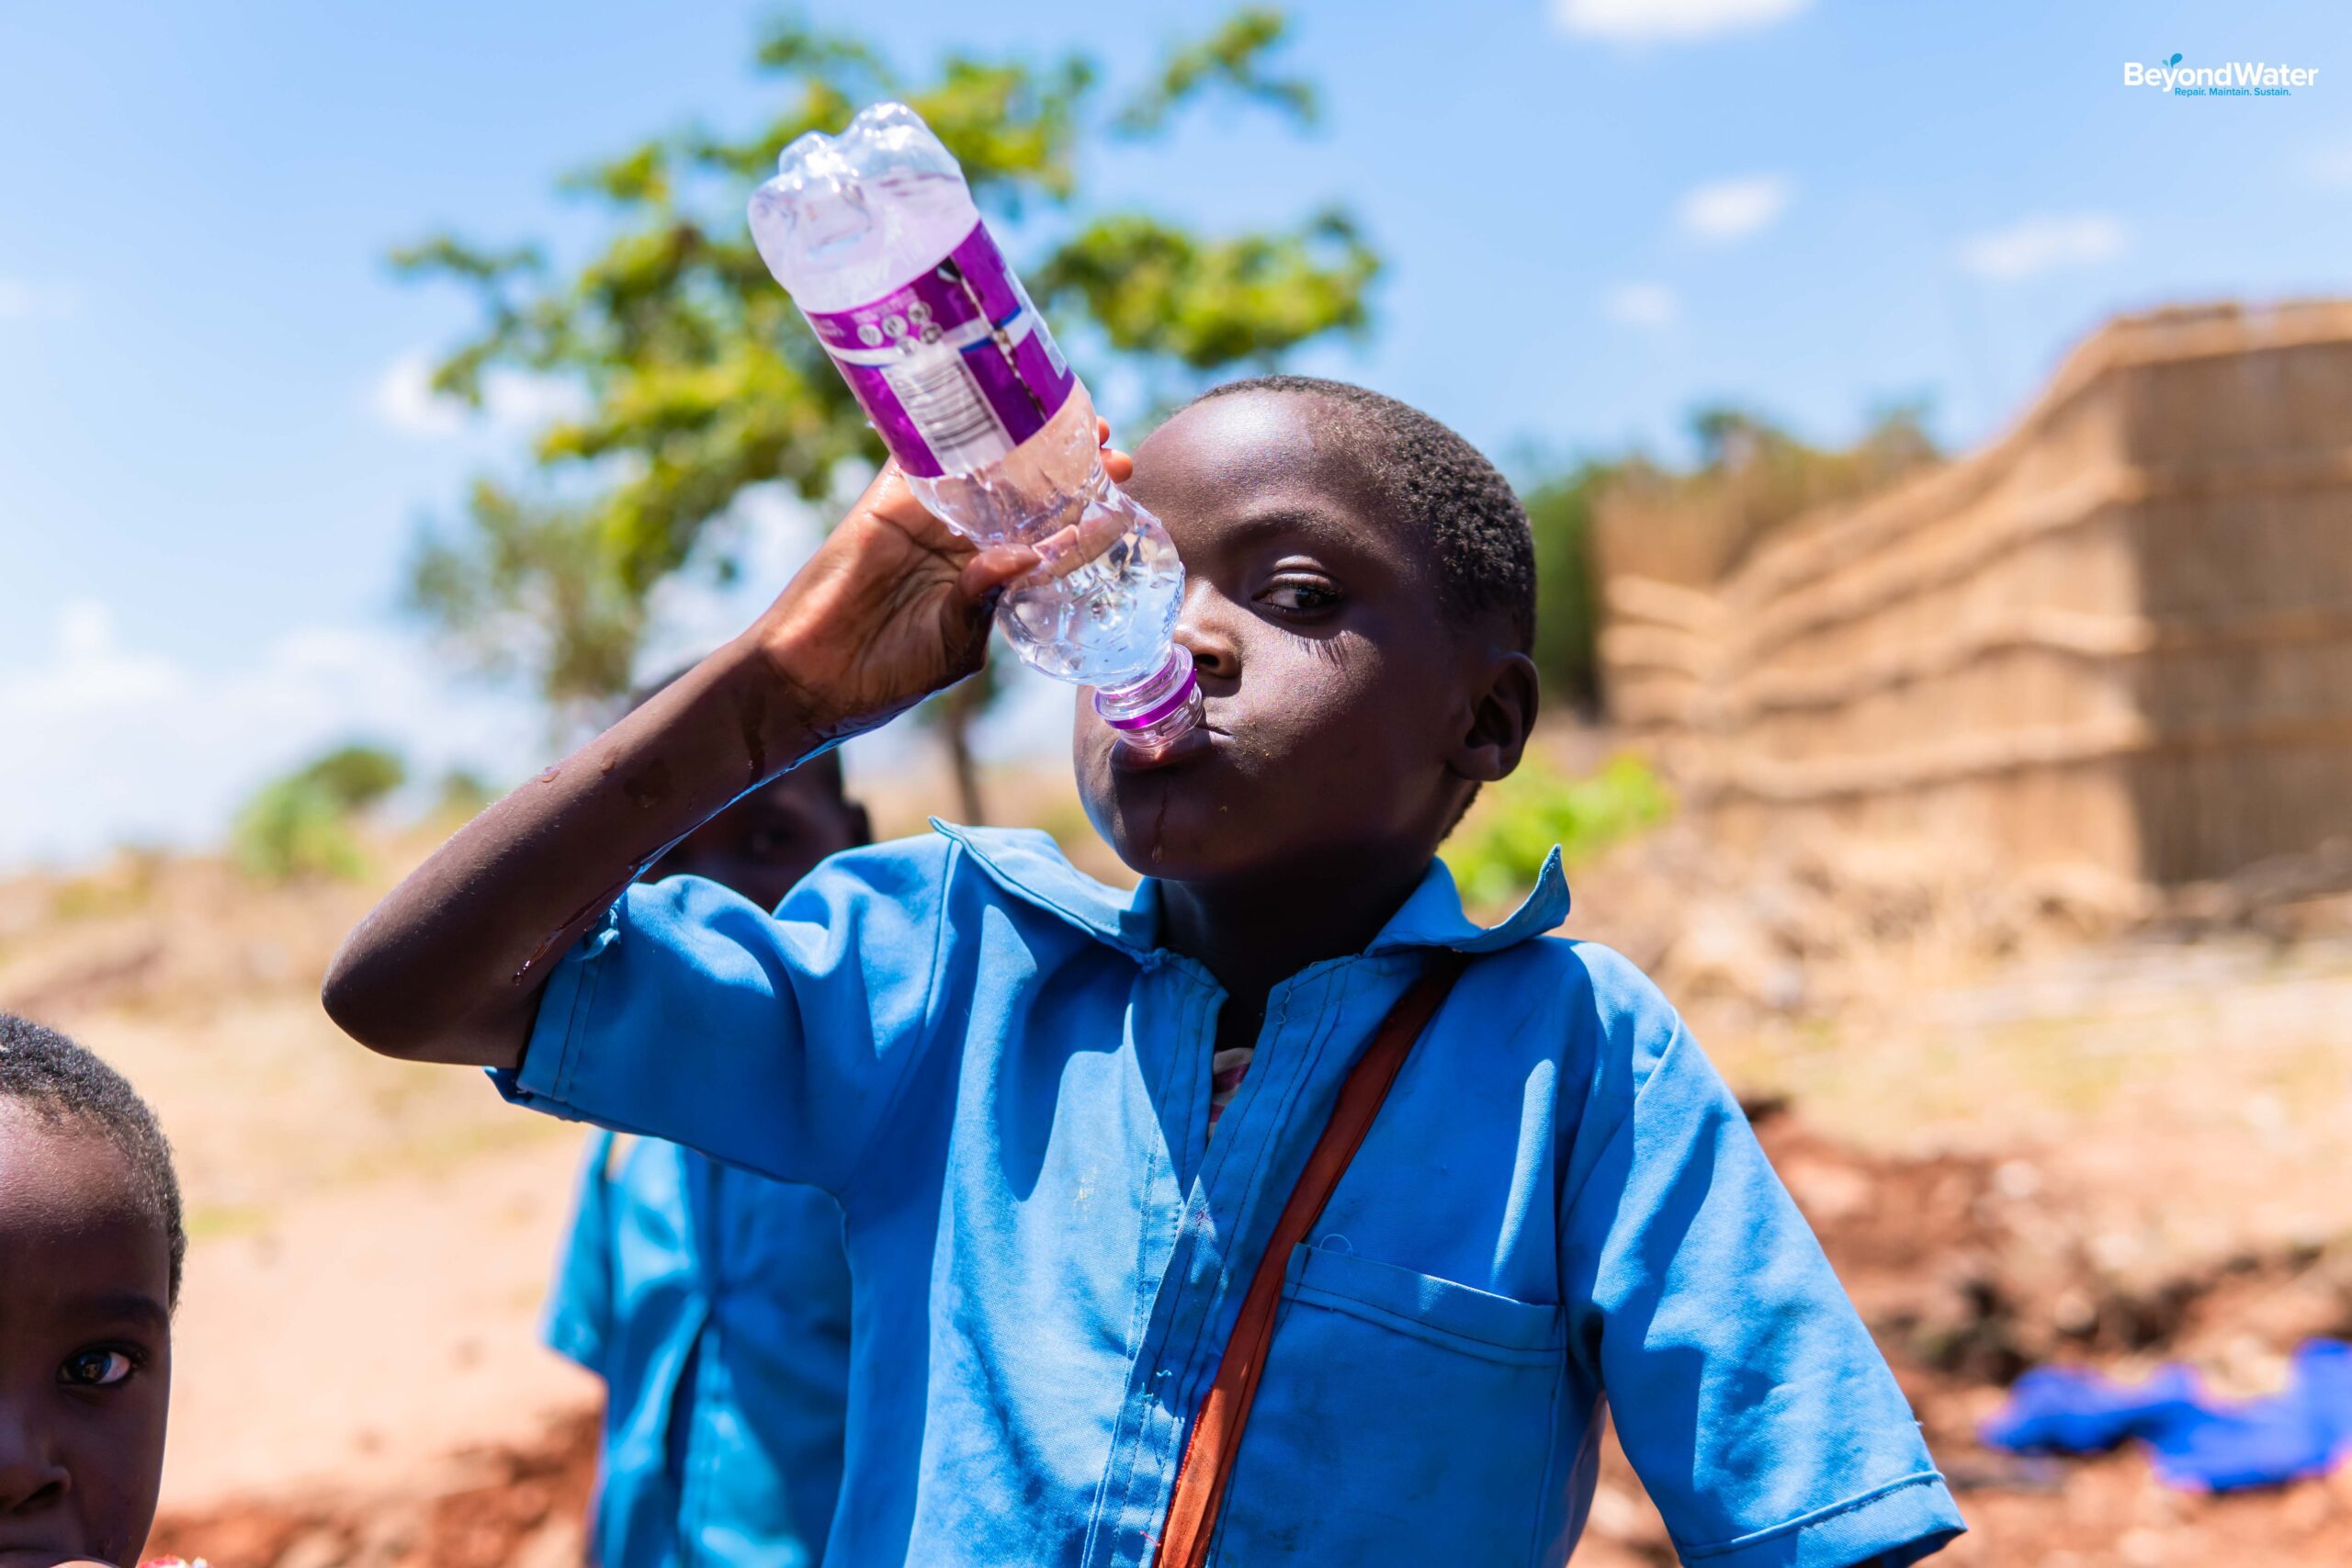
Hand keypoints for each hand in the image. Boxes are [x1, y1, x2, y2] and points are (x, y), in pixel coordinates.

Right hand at [742, 423, 1134, 740]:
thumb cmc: (886, 676)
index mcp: (989, 579)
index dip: (1085, 510)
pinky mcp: (884, 503)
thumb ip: (988, 597)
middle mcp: (963, 543)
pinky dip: (942, 430)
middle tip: (1108, 445)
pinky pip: (916, 458)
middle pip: (1024, 494)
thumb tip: (1030, 553)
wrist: (810, 678)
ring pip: (980, 469)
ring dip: (1019, 441)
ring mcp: (925, 519)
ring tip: (1067, 417)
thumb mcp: (953, 644)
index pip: (1047, 536)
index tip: (1124, 488)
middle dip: (1066, 469)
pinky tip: (979, 402)